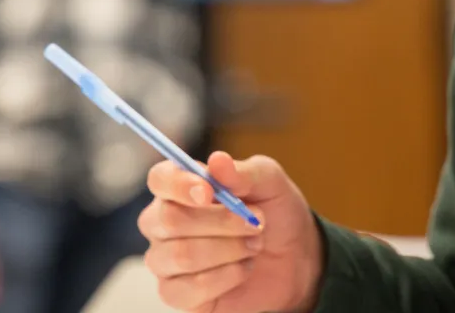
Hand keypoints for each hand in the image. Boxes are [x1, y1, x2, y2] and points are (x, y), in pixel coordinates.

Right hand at [137, 151, 320, 312]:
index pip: (160, 179)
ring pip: (181, 256)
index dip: (179, 184)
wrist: (294, 259)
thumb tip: (217, 160)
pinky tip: (243, 269)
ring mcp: (166, 259)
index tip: (209, 191)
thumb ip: (244, 172)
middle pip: (168, 219)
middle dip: (220, 222)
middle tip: (256, 221)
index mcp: (180, 187)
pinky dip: (225, 277)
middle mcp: (164, 222)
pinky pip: (186, 289)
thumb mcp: (271, 183)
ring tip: (254, 245)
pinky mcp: (177, 293)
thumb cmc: (275, 213)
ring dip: (228, 250)